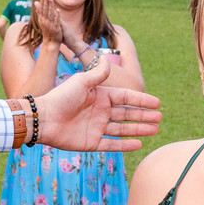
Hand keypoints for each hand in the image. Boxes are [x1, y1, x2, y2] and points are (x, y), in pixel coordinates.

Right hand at [33, 0, 62, 43]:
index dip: (42, 1)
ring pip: (50, 14)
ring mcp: (50, 25)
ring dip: (50, 6)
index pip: (41, 9)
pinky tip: (58, 10)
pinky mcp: (56, 28)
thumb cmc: (47, 30)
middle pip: (45, 10)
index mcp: (42, 19)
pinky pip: (56, 21)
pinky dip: (57, 15)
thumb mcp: (42, 20)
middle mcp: (45, 21)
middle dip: (45, 2)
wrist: (50, 42)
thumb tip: (36, 2)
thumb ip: (39, 11)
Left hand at [34, 62, 160, 151]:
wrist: (43, 119)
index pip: (125, 98)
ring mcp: (96, 128)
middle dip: (144, 116)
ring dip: (138, 129)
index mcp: (99, 96)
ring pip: (123, 130)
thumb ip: (97, 74)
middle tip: (160, 118)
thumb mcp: (81, 82)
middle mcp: (100, 112)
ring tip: (155, 130)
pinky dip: (125, 145)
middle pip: (127, 114)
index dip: (141, 100)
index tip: (157, 103)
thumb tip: (107, 60)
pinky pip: (112, 144)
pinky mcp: (91, 143)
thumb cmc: (61, 97)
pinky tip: (138, 144)